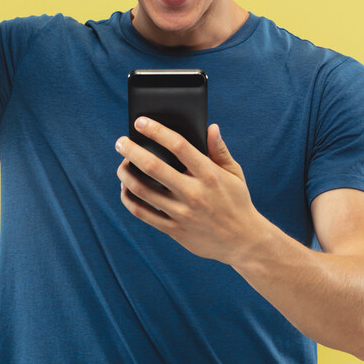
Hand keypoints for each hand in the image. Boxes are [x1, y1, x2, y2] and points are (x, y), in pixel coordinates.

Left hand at [115, 118, 266, 264]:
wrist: (243, 242)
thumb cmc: (237, 201)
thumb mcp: (234, 174)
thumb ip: (219, 150)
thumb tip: (210, 127)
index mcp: (209, 175)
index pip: (179, 146)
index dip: (157, 131)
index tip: (140, 122)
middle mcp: (194, 193)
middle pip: (153, 167)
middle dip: (132, 151)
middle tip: (120, 142)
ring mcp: (182, 213)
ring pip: (142, 190)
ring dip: (125, 175)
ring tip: (122, 166)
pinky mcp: (174, 230)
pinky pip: (143, 213)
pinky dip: (129, 199)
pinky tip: (125, 189)